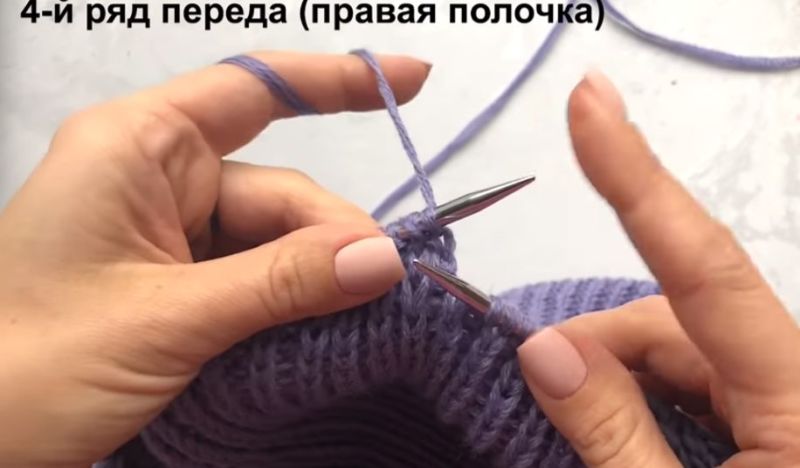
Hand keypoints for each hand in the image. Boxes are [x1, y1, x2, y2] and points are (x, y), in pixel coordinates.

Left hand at [0, 52, 429, 466]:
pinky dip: (290, 305)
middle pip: (277, 191)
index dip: (336, 80)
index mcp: (137, 149)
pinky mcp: (176, 282)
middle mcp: (156, 177)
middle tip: (388, 292)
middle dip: (332, 240)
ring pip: (274, 242)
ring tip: (361, 323)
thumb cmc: (33, 366)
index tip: (414, 82)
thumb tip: (386, 258)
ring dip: (315, 281)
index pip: (251, 91)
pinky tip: (324, 330)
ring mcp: (167, 233)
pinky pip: (254, 278)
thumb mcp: (168, 319)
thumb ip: (282, 283)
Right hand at [517, 71, 799, 466]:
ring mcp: (790, 400)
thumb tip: (543, 348)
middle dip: (602, 349)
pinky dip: (647, 404)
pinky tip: (625, 443)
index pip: (702, 267)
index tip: (589, 104)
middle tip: (540, 397)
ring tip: (587, 441)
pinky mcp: (777, 420)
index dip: (637, 178)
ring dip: (620, 384)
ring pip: (685, 354)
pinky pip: (699, 386)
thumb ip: (611, 434)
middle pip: (681, 318)